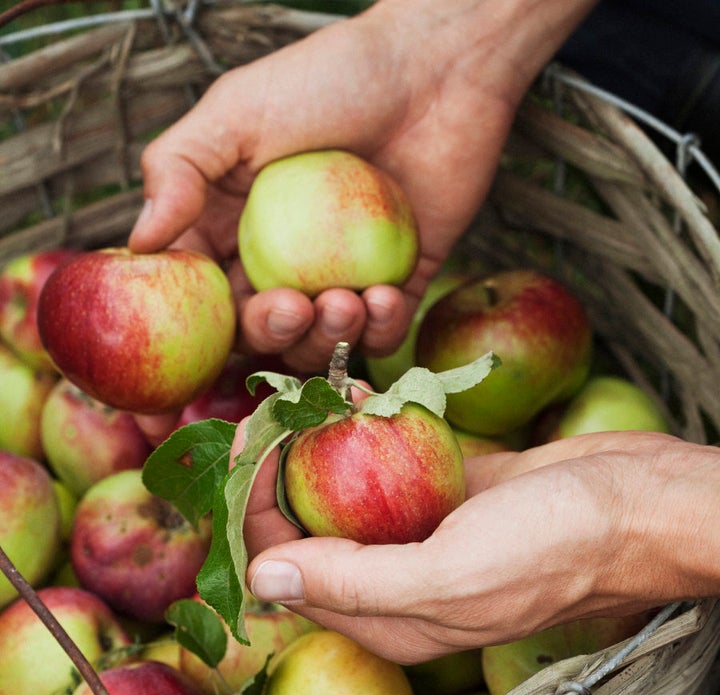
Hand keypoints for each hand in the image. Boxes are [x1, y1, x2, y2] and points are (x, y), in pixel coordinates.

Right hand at [129, 0, 595, 371]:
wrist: (432, 70)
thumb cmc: (329, 80)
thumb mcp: (237, 112)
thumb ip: (178, 171)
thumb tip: (139, 243)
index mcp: (235, 231)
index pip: (209, 299)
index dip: (209, 324)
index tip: (227, 315)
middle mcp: (286, 263)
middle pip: (264, 332)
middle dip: (274, 335)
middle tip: (295, 308)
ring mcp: (342, 276)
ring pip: (322, 343)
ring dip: (329, 340)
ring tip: (347, 301)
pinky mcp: (399, 283)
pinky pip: (384, 333)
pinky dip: (382, 331)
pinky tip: (384, 298)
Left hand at [238, 426, 719, 662]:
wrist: (639, 502)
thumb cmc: (556, 547)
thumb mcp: (450, 575)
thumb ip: (354, 583)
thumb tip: (264, 578)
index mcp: (392, 617)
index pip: (294, 575)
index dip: (257, 519)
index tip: (247, 453)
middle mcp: (401, 578)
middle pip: (314, 530)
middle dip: (282, 475)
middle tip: (267, 415)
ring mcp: (427, 529)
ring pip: (350, 491)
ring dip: (323, 446)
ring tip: (307, 398)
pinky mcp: (453, 488)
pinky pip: (394, 459)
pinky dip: (371, 429)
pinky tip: (356, 396)